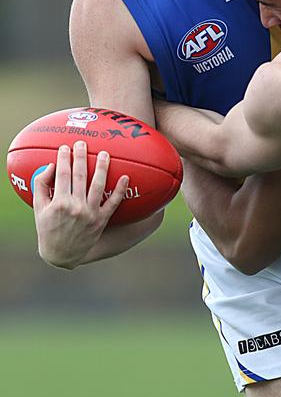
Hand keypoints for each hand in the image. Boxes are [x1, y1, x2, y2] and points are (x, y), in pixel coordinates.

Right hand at [33, 141, 129, 268]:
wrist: (62, 253)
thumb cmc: (48, 228)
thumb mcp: (38, 208)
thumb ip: (41, 185)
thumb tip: (52, 165)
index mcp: (59, 202)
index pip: (62, 174)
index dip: (64, 158)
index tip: (66, 147)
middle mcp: (75, 207)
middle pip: (80, 176)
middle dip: (82, 157)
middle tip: (84, 143)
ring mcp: (90, 213)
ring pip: (98, 186)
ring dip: (102, 168)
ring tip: (105, 153)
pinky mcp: (101, 220)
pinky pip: (113, 203)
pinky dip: (120, 191)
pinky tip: (126, 177)